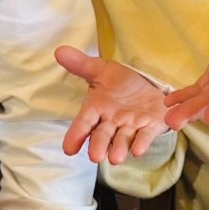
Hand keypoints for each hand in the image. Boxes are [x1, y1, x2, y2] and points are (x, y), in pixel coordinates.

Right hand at [55, 46, 171, 164]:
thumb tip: (59, 51)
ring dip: (119, 148)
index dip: (76, 135)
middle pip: (102, 135)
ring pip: (122, 140)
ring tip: (115, 158)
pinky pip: (144, 136)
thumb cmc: (120, 83)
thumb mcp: (101, 70)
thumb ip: (81, 64)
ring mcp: (130, 127)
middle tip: (95, 157)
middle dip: (98, 145)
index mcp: (96, 109)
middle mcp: (111, 122)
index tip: (68, 149)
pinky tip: (138, 150)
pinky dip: (141, 142)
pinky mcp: (149, 127)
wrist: (148, 85)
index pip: (84, 123)